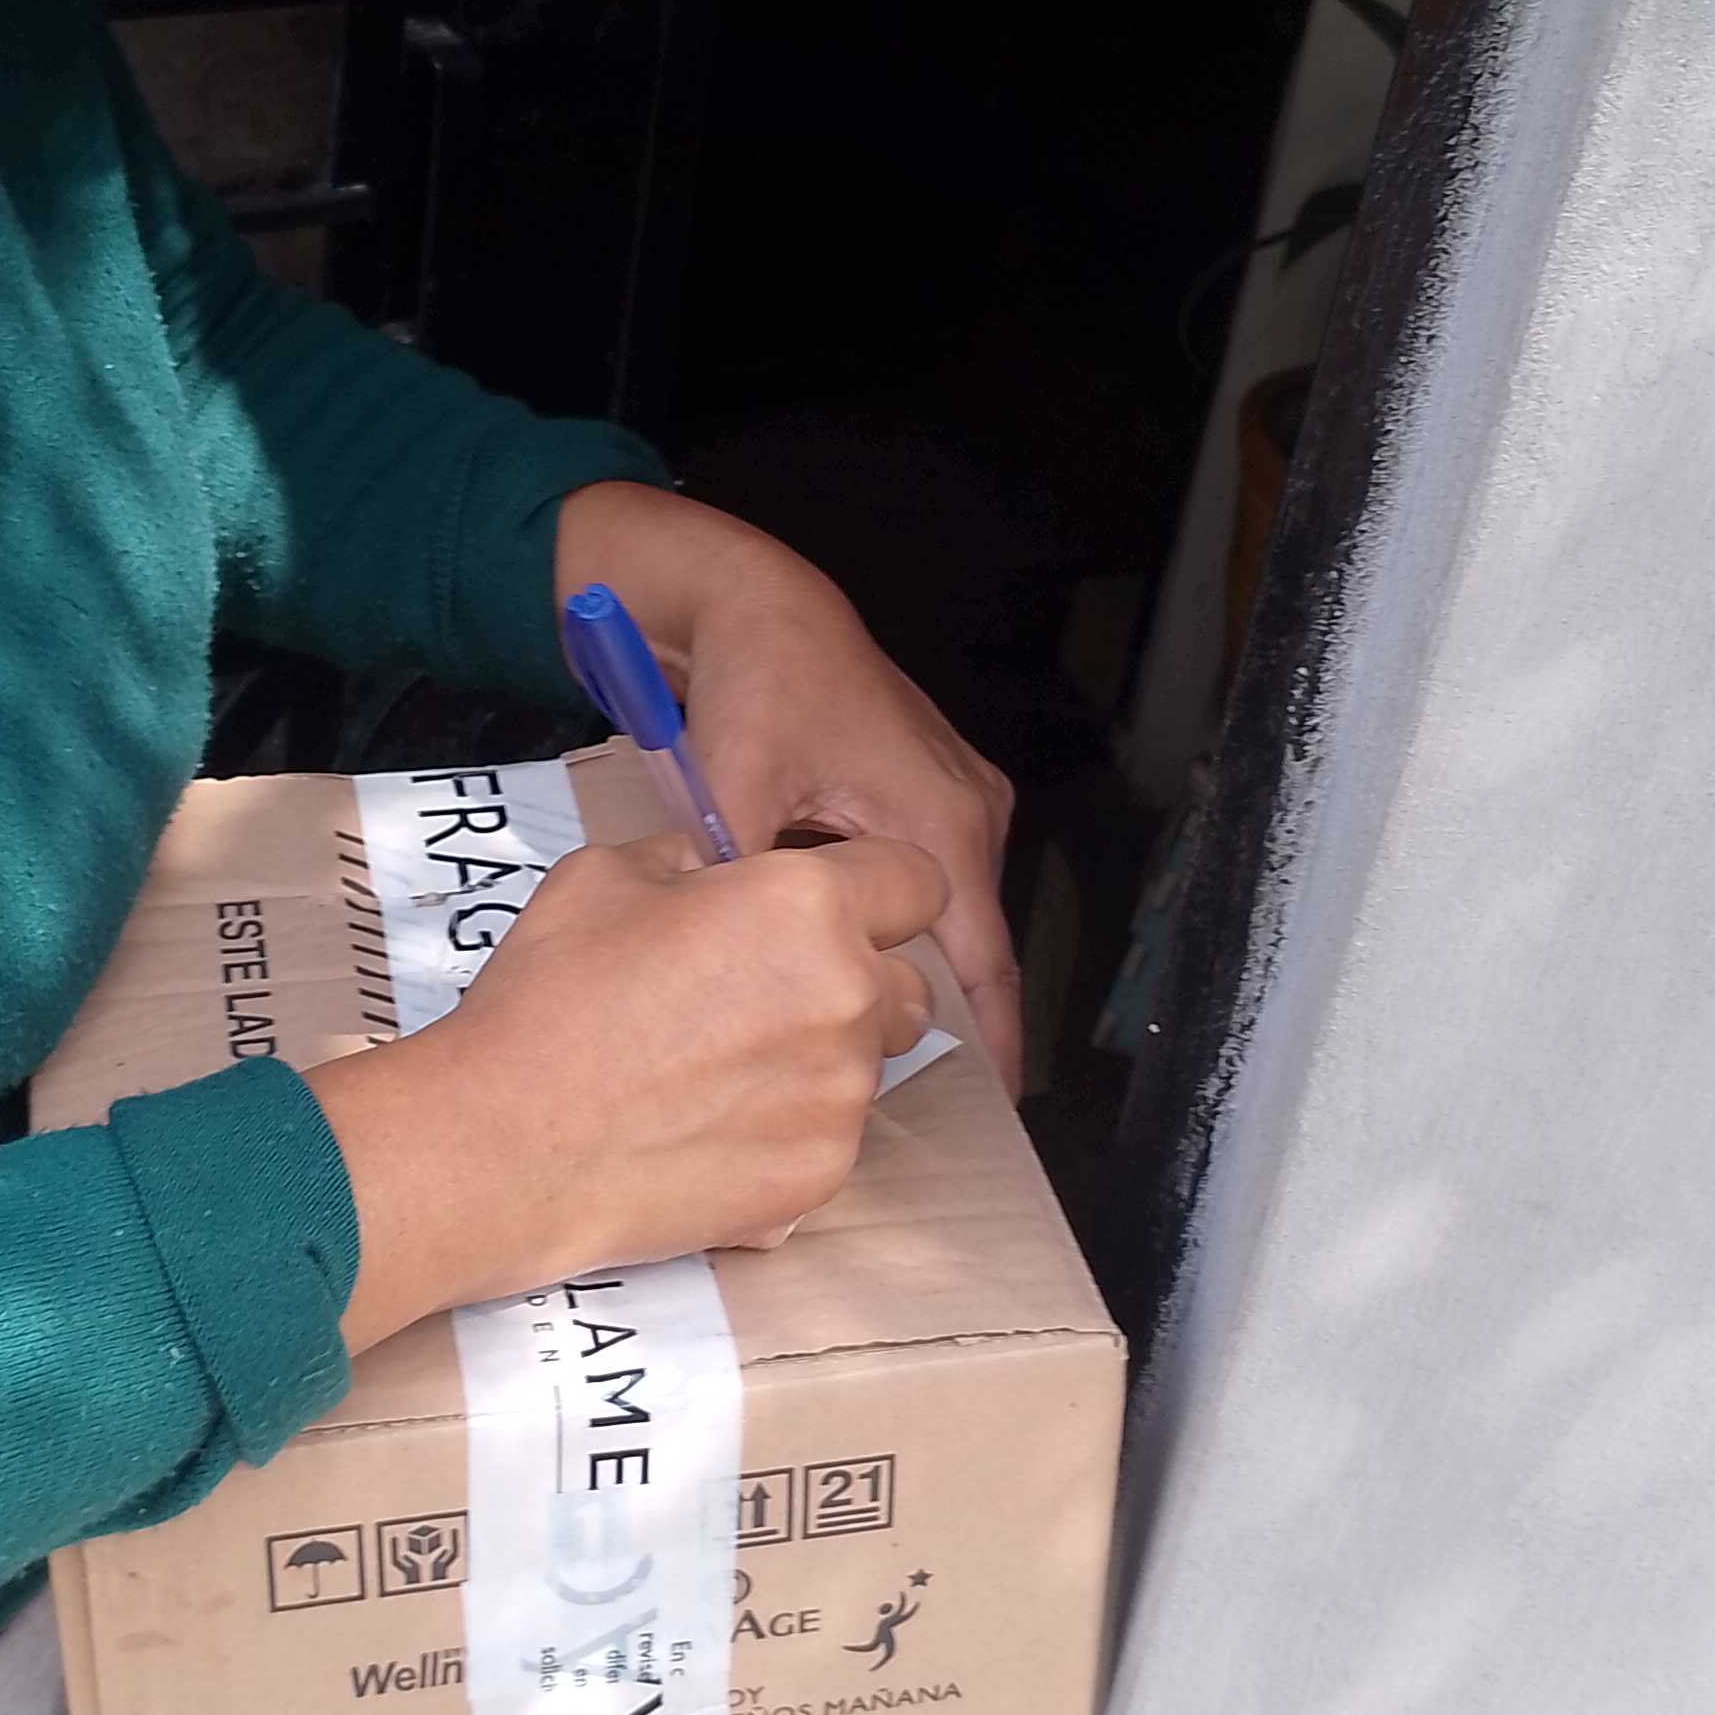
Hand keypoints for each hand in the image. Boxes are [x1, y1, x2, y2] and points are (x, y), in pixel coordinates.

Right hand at [310, 830, 942, 1354]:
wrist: (507, 1146)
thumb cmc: (548, 1001)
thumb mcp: (601, 878)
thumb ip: (684, 861)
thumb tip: (708, 869)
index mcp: (806, 906)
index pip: (917, 882)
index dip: (876, 890)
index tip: (837, 909)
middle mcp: (848, 997)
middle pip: (906, 983)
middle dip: (855, 981)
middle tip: (765, 997)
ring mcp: (843, 1096)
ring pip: (868, 1065)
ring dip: (820, 1058)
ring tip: (721, 1071)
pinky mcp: (821, 1175)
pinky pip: (832, 1136)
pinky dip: (789, 1129)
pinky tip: (709, 1129)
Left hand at [555, 480, 1021, 1093]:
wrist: (758, 602)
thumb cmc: (759, 682)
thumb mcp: (735, 786)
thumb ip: (737, 880)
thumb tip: (718, 964)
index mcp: (944, 821)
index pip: (986, 965)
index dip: (991, 1045)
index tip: (997, 1113)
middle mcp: (972, 812)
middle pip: (973, 947)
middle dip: (945, 1017)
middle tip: (902, 1093)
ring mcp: (958, 797)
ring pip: (949, 914)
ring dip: (918, 968)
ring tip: (880, 1046)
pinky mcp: (930, 789)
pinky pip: (932, 879)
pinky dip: (902, 923)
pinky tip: (861, 965)